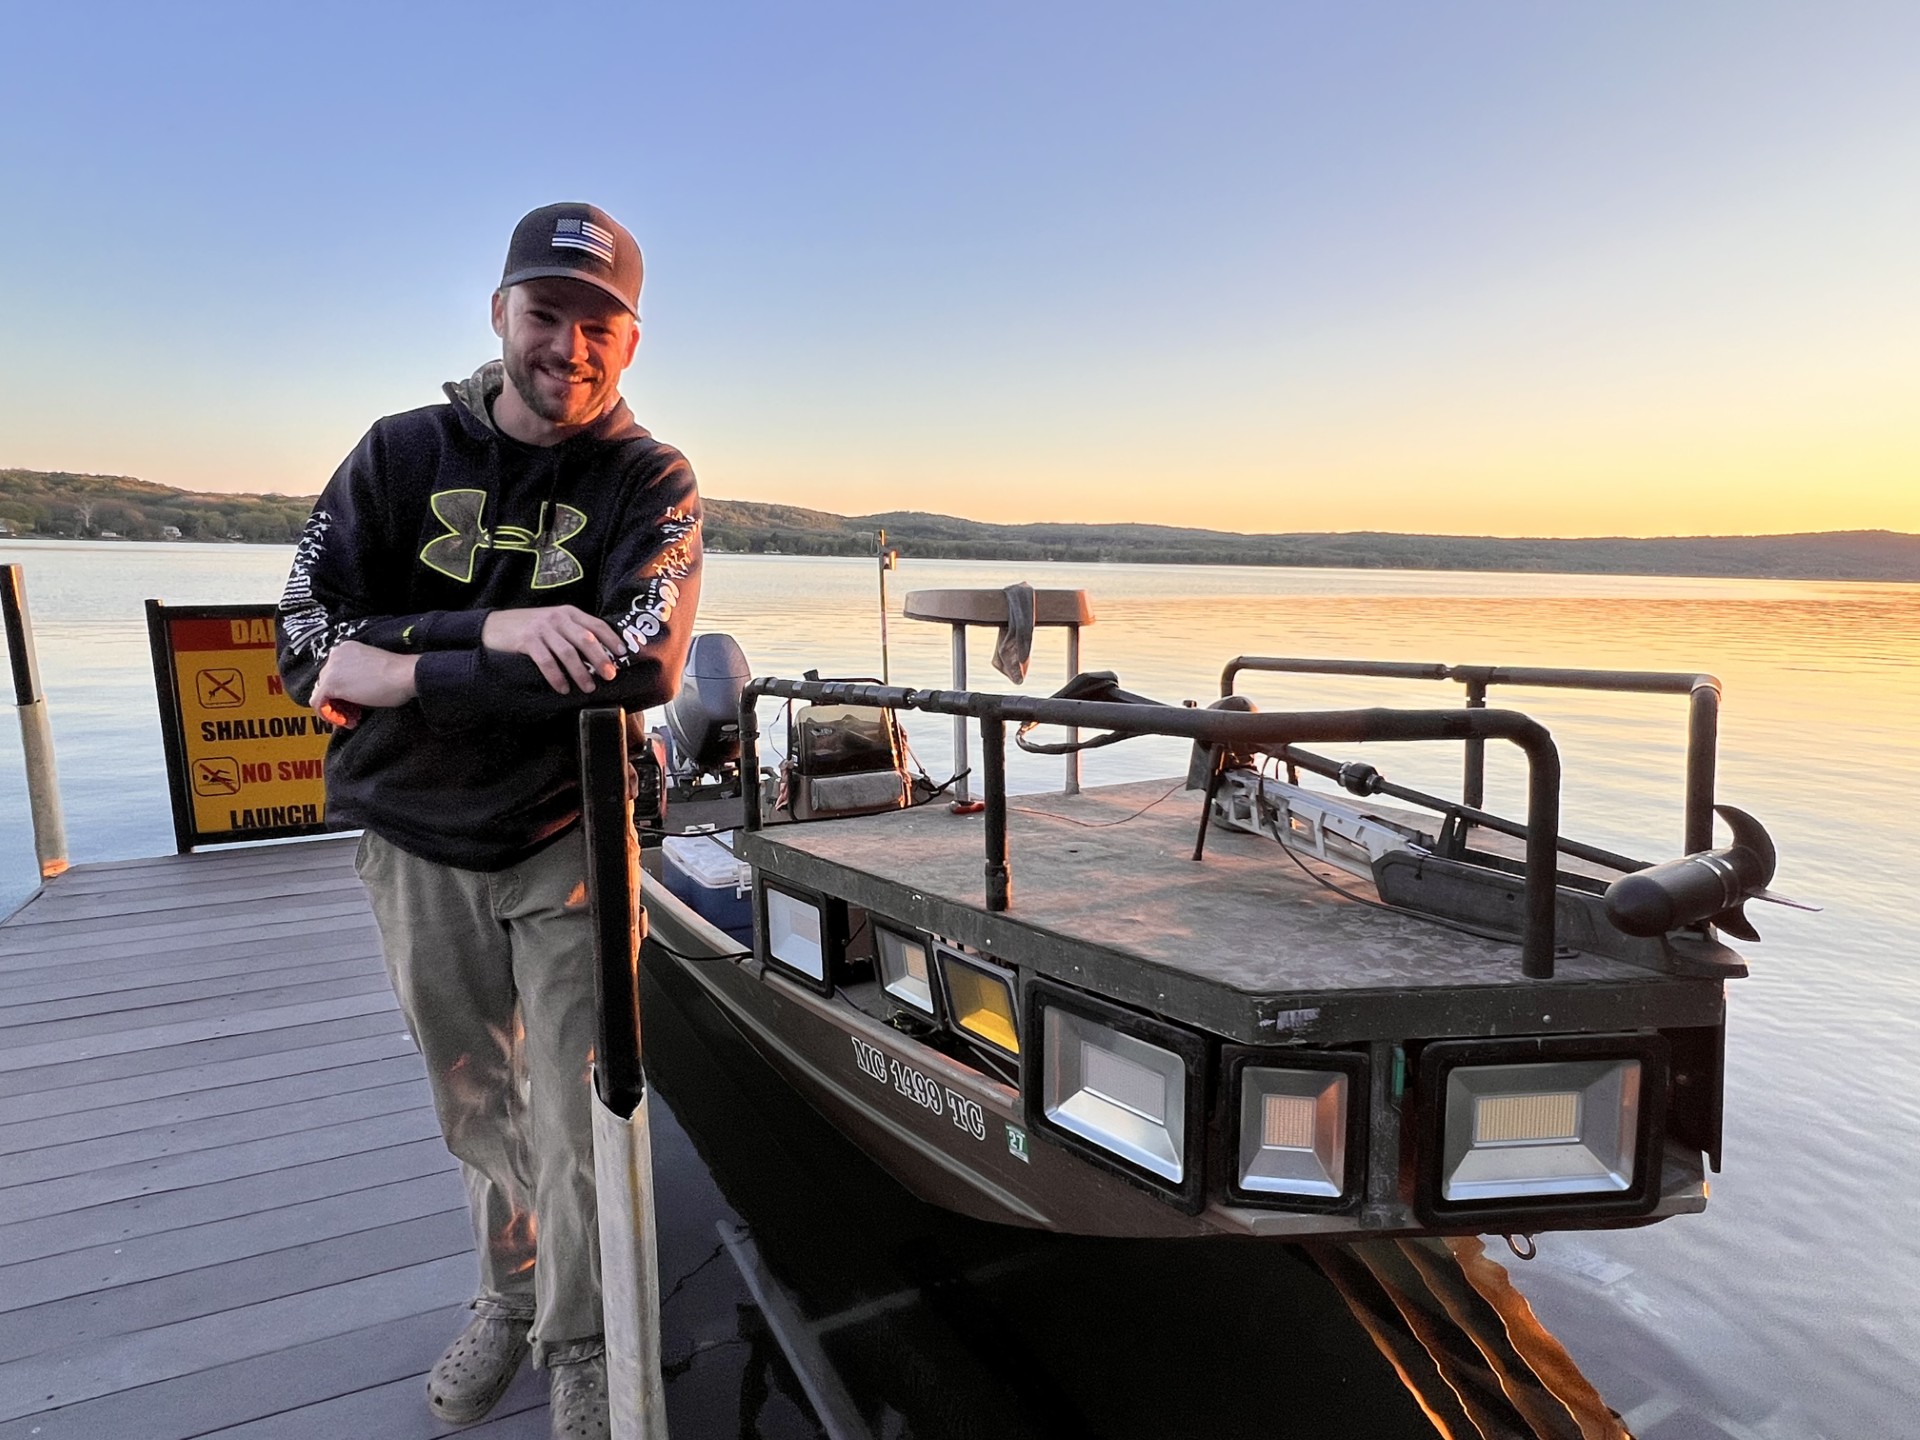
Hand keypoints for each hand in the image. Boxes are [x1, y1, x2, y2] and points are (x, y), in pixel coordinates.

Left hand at [311, 641, 419, 728]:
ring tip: (352, 719)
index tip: (355, 704)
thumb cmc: (399, 675)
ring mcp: (331, 668)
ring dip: (336, 709)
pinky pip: (318, 702)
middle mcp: (335, 654)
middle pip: (326, 682)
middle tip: (355, 714)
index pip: (334, 673)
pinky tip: (346, 721)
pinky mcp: (331, 683)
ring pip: (321, 693)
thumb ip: (355, 678)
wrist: (406, 675)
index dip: (343, 692)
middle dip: (339, 701)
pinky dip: (328, 715)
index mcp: (347, 649)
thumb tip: (346, 697)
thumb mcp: (373, 671)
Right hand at [482, 605, 624, 694]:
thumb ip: (573, 632)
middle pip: (585, 639)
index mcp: (568, 612)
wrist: (494, 625)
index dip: (611, 639)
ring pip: (568, 652)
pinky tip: (563, 688)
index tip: (622, 654)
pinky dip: (556, 677)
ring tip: (588, 687)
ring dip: (580, 672)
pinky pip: (546, 662)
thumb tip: (598, 655)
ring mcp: (542, 629)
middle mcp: (557, 618)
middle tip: (609, 675)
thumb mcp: (553, 623)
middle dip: (600, 659)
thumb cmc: (529, 627)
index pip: (596, 624)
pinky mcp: (527, 641)